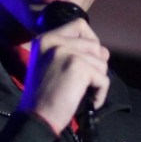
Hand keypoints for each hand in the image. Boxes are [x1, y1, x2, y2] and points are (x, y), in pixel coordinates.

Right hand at [18, 18, 109, 134]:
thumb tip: (103, 51)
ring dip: (97, 80)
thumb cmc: (44, 95)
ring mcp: (65, 52)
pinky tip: (88, 101)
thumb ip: (73, 52)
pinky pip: (103, 78)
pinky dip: (100, 93)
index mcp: (44, 38)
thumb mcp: (52, 64)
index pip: (79, 24)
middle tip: (83, 81)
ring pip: (101, 61)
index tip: (86, 59)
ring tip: (81, 92)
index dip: (90, 40)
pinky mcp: (77, 66)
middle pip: (94, 44)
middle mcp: (53, 40)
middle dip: (96, 64)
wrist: (36, 117)